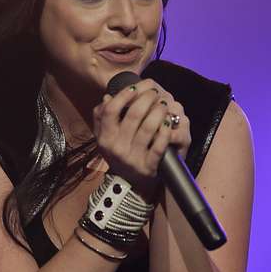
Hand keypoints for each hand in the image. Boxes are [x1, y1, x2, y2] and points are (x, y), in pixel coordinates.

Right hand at [92, 79, 190, 202]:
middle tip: (154, 92)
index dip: (124, 95)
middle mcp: (117, 148)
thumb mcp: (105, 137)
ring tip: (164, 104)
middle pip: (133, 115)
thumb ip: (102, 117)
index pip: (111, 110)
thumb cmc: (118, 153)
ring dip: (159, 111)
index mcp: (105, 138)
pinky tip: (168, 121)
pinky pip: (160, 145)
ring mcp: (133, 158)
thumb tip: (107, 97)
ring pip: (149, 127)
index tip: (135, 86)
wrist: (128, 184)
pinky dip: (166, 130)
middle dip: (147, 98)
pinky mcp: (149, 167)